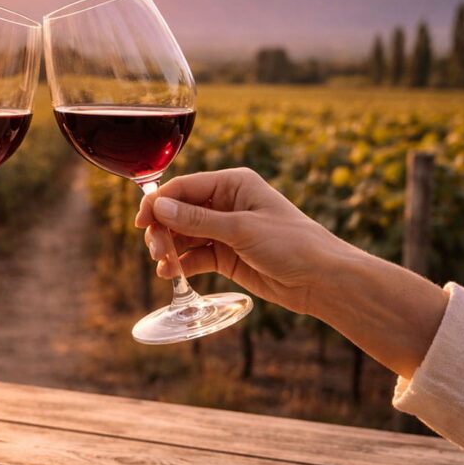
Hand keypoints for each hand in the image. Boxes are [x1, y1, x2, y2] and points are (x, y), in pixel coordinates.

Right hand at [136, 167, 351, 315]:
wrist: (322, 280)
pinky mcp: (225, 256)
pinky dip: (181, 264)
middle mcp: (226, 204)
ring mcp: (224, 231)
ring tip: (164, 264)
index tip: (141, 222)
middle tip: (156, 250)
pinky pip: (194, 256)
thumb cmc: (292, 244)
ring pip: (183, 235)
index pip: (184, 188)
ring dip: (169, 248)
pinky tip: (171, 274)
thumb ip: (198, 221)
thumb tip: (160, 208)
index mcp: (233, 184)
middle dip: (163, 229)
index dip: (159, 203)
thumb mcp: (242, 230)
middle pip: (178, 212)